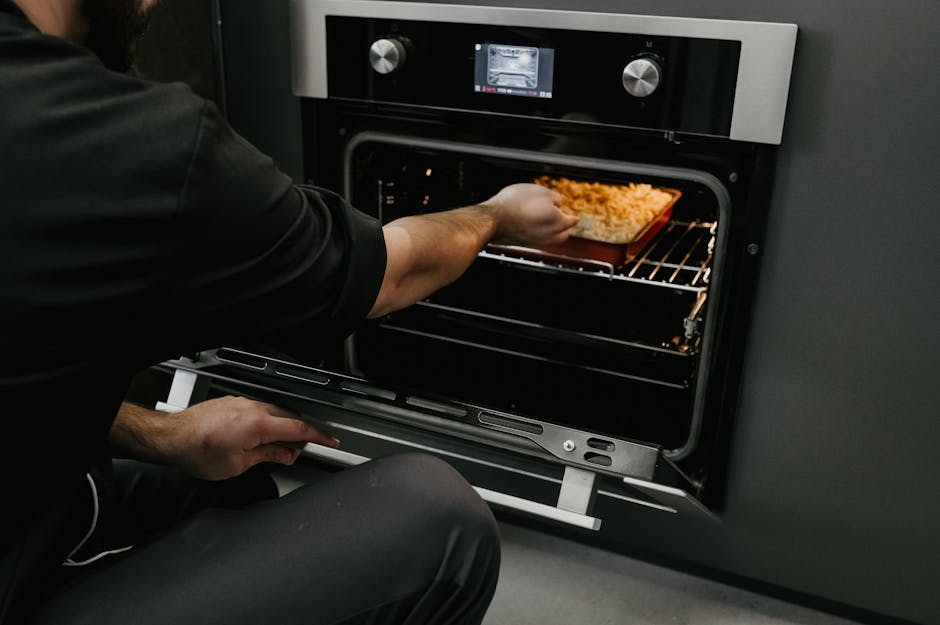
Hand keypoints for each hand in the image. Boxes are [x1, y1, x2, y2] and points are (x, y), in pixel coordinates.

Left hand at [162, 396, 337, 480]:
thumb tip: (285, 455)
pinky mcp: (233, 402)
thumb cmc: (197, 452)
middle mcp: (253, 408)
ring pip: (274, 412)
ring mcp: (242, 402)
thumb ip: (267, 456)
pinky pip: (259, 409)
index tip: (331, 441)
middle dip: (299, 433)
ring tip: (275, 447)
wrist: (170, 437)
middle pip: (290, 417)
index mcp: (259, 425)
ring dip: (281, 426)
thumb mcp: (238, 465)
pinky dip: (266, 421)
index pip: (299, 429)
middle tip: (300, 450)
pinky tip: (258, 436)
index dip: (319, 436)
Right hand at [483, 183, 578, 245]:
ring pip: (550, 237)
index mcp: (558, 222)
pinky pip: (537, 238)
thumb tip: (558, 202)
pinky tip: (528, 220)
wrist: (494, 218)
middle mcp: (550, 235)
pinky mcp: (525, 243)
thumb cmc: (515, 204)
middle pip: (564, 232)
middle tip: (555, 211)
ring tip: (540, 216)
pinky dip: (536, 230)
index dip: (569, 210)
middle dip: (561, 222)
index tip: (566, 207)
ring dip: (549, 227)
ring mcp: (537, 241)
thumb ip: (556, 198)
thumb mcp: (541, 191)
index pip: (573, 219)